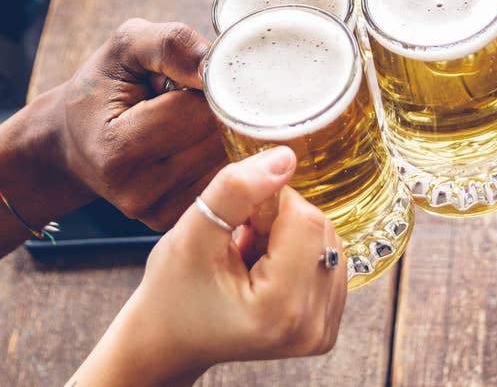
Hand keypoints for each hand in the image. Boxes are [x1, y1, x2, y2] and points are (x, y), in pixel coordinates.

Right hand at [39, 19, 227, 230]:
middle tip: (190, 97)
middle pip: (218, 139)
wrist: (72, 139)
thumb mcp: (125, 48)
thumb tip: (215, 65)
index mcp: (119, 148)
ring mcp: (156, 211)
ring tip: (187, 121)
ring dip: (220, 134)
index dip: (210, 84)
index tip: (197, 74)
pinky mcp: (172, 220)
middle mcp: (137, 190)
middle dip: (219, 109)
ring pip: (227, 163)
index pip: (199, 112)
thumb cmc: (101, 88)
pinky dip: (217, 158)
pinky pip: (221, 183)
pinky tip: (191, 143)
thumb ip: (171, 44)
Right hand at [80, 147, 345, 384]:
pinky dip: (297, 254)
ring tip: (250, 256)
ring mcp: (321, 332)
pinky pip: (327, 263)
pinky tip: (265, 268)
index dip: (270, 203)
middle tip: (240, 239)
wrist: (169, 340)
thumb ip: (236, 191)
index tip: (238, 219)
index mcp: (280, 309)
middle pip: (320, 230)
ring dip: (289, 236)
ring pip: (326, 242)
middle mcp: (312, 327)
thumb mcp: (192, 234)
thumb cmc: (174, 292)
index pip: (305, 219)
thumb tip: (285, 157)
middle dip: (280, 221)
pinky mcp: (324, 328)